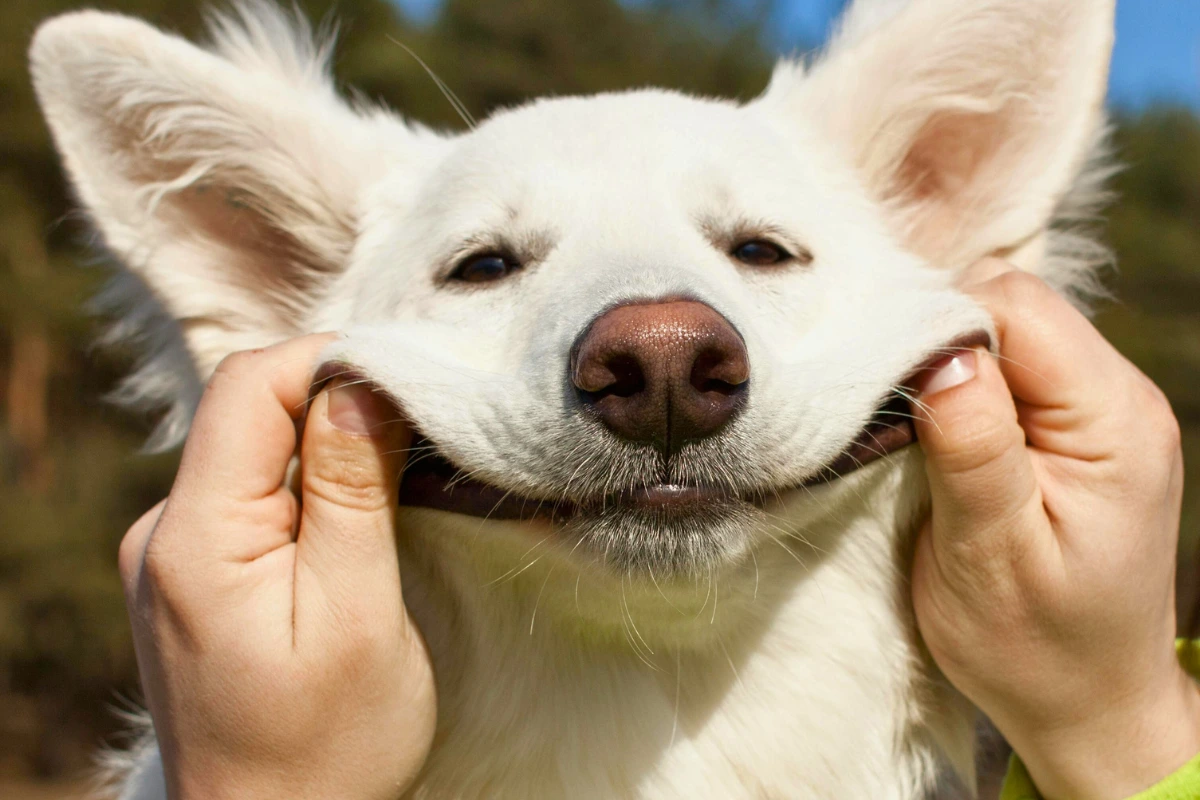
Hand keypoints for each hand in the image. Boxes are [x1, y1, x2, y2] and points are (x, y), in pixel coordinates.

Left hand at [118, 335, 434, 799]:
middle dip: (338, 404)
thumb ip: (351, 492)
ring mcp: (173, 557)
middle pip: (249, 412)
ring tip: (399, 484)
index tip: (414, 386)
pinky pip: (250, 497)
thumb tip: (360, 381)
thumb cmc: (327, 748)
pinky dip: (307, 490)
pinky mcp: (194, 578)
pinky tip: (354, 524)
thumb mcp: (358, 616)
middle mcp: (165, 534)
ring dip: (327, 449)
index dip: (332, 362)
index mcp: (195, 538)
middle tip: (423, 436)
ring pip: (255, 452)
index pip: (250, 385)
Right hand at [910, 261, 1199, 799]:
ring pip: (1004, 327)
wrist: (1088, 703)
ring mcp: (1100, 407)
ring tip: (910, 427)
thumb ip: (974, 447)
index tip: (882, 385)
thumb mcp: (992, 556)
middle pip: (1013, 304)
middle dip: (938, 339)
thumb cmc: (1036, 647)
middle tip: (889, 412)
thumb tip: (940, 351)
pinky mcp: (1073, 424)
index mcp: (1113, 422)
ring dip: (945, 362)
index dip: (938, 326)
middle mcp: (1120, 398)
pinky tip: (936, 430)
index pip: (1017, 308)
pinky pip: (1009, 364)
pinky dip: (959, 382)